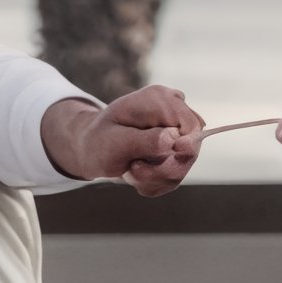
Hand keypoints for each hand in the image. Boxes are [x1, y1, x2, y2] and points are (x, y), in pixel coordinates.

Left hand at [53, 87, 202, 196]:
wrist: (90, 149)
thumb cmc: (98, 141)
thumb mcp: (115, 142)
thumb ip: (145, 141)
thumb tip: (174, 140)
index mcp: (159, 100)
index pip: (191, 125)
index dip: (184, 147)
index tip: (159, 159)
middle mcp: (173, 113)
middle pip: (191, 148)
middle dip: (163, 169)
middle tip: (133, 170)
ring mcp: (176, 132)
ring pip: (182, 166)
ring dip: (155, 178)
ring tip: (131, 170)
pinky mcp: (175, 151)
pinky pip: (174, 176)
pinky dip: (154, 182)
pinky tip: (136, 173)